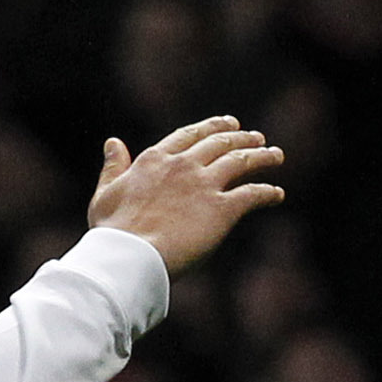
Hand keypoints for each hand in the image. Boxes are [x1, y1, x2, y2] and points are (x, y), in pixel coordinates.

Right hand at [88, 116, 286, 274]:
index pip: (190, 134)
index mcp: (155, 160)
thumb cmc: (111, 233)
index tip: (227, 124)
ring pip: (242, 161)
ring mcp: (205, 185)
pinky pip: (253, 194)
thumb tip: (112, 142)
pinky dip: (268, 192)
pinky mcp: (222, 209)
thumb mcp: (105, 194)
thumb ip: (113, 168)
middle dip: (242, 137)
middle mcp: (183, 165)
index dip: (211, 127)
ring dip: (262, 156)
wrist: (129, 257)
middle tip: (255, 137)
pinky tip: (277, 194)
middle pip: (221, 142)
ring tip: (275, 156)